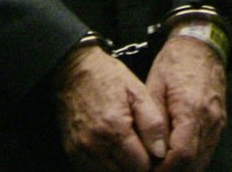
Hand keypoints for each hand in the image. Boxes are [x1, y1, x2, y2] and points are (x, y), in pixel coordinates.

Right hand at [56, 45, 166, 170]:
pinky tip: (110, 151)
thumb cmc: (107, 77)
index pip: (143, 167)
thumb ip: (152, 123)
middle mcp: (95, 144)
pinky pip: (92, 171)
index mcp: (115, 128)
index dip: (151, 160)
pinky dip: (105, 167)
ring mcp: (81, 150)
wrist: (71, 69)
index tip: (151, 148)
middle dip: (136, 166)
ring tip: (124, 148)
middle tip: (138, 148)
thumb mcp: (136, 91)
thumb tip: (160, 153)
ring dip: (120, 168)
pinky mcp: (71, 151)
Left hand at [145, 34, 226, 169]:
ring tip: (162, 166)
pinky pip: (207, 150)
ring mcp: (217, 124)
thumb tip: (153, 148)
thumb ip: (155, 117)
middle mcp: (209, 121)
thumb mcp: (155, 84)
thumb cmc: (174, 62)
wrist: (200, 47)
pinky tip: (176, 158)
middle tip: (153, 170)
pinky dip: (193, 159)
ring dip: (184, 168)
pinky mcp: (219, 124)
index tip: (150, 170)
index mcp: (191, 108)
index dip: (167, 168)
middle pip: (196, 163)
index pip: (183, 153)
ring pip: (203, 160)